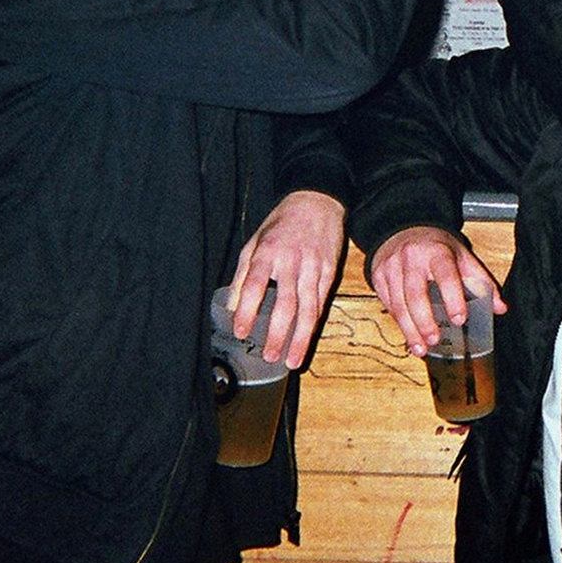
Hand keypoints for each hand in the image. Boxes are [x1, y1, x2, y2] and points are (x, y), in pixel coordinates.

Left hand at [227, 190, 345, 367]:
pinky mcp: (330, 271)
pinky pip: (322, 302)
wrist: (316, 202)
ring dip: (301, 338)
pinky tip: (308, 338)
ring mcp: (314, 268)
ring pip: (309, 309)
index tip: (241, 332)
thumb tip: (231, 305)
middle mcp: (292, 262)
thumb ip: (243, 274)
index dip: (246, 311)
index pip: (254, 286)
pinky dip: (314, 323)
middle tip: (269, 355)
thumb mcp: (254, 242)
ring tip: (293, 359)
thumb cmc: (281, 224)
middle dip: (277, 334)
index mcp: (268, 253)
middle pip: (286, 305)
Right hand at [370, 226, 506, 356]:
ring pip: (398, 303)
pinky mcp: (378, 276)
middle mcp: (411, 258)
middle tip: (435, 340)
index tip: (460, 319)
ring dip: (409, 329)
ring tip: (420, 349)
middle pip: (415, 293)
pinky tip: (409, 336)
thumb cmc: (436, 247)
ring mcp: (391, 267)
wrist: (403, 230)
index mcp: (437, 252)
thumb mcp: (461, 256)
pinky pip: (388, 303)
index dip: (453, 297)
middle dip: (424, 320)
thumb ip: (481, 282)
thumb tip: (500, 308)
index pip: (445, 275)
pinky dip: (398, 323)